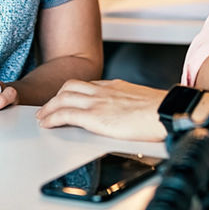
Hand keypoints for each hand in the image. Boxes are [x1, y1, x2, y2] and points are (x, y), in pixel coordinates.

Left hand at [36, 79, 165, 141]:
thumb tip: (133, 112)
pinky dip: (52, 117)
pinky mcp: (94, 116)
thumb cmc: (161, 111)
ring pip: (62, 97)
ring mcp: (97, 101)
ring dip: (49, 107)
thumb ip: (131, 103)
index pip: (87, 85)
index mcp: (115, 87)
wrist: (165, 112)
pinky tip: (46, 124)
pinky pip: (65, 114)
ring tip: (43, 116)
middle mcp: (103, 90)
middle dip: (56, 97)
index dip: (72, 93)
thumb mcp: (143, 101)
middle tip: (48, 107)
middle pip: (70, 87)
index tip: (67, 99)